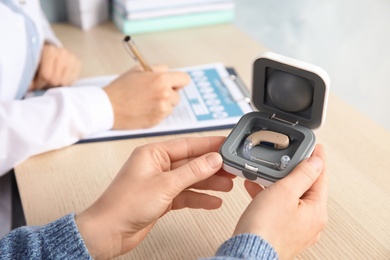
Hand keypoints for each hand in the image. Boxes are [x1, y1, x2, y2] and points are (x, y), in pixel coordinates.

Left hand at [29, 43, 80, 89]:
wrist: (51, 51)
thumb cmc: (39, 60)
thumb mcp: (32, 64)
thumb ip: (30, 75)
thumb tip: (30, 87)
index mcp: (49, 51)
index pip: (46, 75)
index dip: (39, 84)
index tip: (34, 86)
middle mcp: (62, 53)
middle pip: (55, 80)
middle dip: (47, 85)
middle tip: (43, 84)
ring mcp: (72, 58)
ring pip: (64, 82)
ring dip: (56, 85)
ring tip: (51, 81)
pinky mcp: (78, 63)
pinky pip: (71, 81)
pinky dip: (64, 83)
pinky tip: (59, 78)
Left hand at [75, 136, 233, 258]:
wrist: (108, 232)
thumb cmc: (124, 205)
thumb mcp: (165, 185)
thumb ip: (192, 172)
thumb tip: (213, 159)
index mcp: (153, 154)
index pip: (187, 145)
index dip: (209, 145)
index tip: (226, 144)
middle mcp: (157, 166)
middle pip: (191, 162)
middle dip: (212, 166)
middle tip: (231, 168)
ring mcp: (159, 183)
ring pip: (190, 179)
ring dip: (209, 183)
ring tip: (227, 185)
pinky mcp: (161, 199)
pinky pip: (185, 195)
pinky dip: (199, 198)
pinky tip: (213, 201)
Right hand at [103, 65, 190, 128]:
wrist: (108, 106)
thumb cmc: (121, 88)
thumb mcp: (138, 70)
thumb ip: (157, 69)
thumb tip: (169, 72)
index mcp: (162, 79)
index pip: (184, 79)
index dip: (178, 81)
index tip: (173, 83)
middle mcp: (165, 94)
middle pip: (178, 94)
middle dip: (169, 93)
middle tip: (154, 93)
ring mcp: (162, 109)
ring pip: (171, 106)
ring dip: (164, 104)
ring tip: (147, 101)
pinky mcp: (157, 120)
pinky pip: (164, 115)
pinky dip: (157, 113)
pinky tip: (144, 109)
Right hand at [234, 145, 326, 259]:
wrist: (247, 252)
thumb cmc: (265, 228)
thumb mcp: (285, 191)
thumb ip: (302, 174)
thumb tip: (316, 162)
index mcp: (316, 212)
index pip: (320, 178)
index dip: (317, 160)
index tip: (315, 148)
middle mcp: (310, 223)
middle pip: (306, 188)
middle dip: (293, 172)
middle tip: (288, 159)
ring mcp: (296, 229)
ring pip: (290, 198)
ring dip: (277, 184)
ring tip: (265, 174)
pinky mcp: (281, 232)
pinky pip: (279, 208)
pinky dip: (270, 197)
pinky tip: (257, 190)